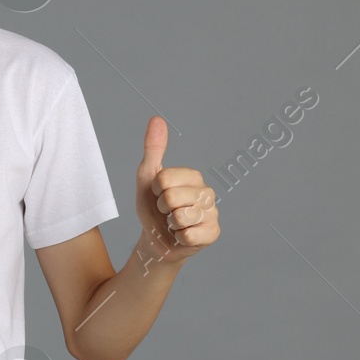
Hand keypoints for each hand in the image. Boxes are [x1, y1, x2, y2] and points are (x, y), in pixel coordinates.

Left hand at [133, 115, 218, 266]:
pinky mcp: (212, 233)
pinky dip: (179, 238)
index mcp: (192, 176)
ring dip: (171, 224)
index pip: (164, 179)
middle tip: (166, 211)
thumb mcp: (146, 177)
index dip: (155, 190)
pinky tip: (182, 235)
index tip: (158, 194)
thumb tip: (156, 119)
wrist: (155, 239)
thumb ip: (153, 149)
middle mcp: (207, 192)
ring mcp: (212, 213)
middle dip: (162, 207)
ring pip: (181, 216)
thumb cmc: (153, 208)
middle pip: (172, 197)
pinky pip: (189, 234)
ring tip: (174, 223)